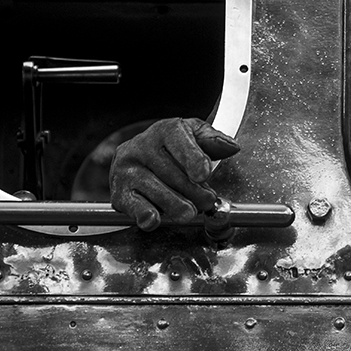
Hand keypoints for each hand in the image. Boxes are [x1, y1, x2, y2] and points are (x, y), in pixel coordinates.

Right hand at [110, 118, 239, 230]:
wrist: (142, 156)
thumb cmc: (175, 148)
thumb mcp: (196, 136)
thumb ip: (214, 141)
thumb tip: (231, 147)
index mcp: (164, 130)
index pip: (178, 141)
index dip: (192, 158)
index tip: (203, 174)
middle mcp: (141, 147)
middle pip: (169, 171)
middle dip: (192, 190)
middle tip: (208, 201)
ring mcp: (127, 169)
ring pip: (153, 188)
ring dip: (174, 204)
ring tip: (190, 212)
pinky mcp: (119, 191)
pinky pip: (131, 204)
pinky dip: (142, 213)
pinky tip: (153, 219)